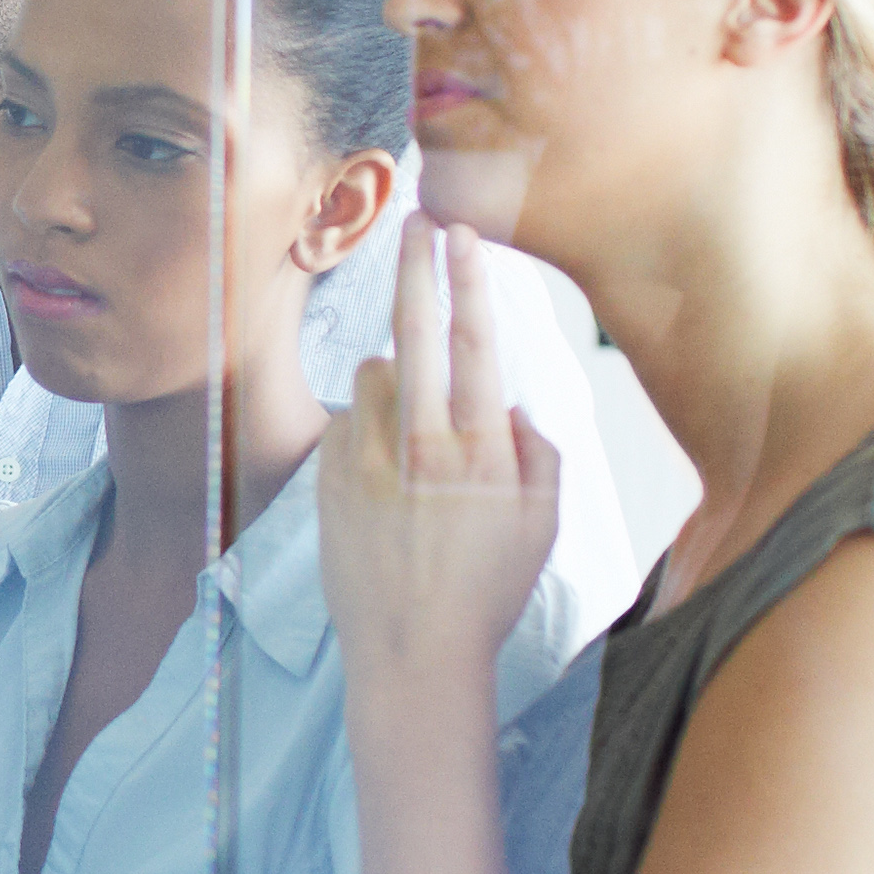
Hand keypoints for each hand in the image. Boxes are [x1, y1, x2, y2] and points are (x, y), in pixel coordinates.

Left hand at [326, 219, 562, 695]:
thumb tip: (514, 407)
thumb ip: (539, 455)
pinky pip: (346, 420)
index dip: (470, 281)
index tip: (464, 232)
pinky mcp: (331, 480)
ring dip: (392, 374)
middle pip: (415, 332)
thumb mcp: (543, 525)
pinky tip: (384, 467)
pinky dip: (365, 424)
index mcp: (482, 453)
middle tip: (417, 220)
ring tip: (412, 424)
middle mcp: (424, 447)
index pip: (476, 345)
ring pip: (373, 373)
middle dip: (417, 266)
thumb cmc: (488, 591)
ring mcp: (370, 462)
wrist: (414, 653)